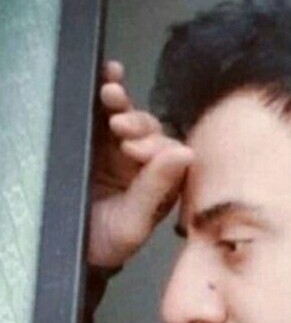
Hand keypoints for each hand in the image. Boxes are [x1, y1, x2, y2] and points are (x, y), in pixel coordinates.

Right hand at [88, 60, 192, 266]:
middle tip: (120, 128)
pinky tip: (108, 74)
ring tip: (111, 93)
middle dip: (138, 124)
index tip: (133, 151)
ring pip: (129, 116)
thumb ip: (157, 188)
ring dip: (122, 103)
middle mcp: (147, 161)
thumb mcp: (133, 222)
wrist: (73, 248)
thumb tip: (186, 152)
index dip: (156, 147)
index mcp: (164, 181)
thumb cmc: (109, 241)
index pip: (170, 154)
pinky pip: (103, 111)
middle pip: (151, 131)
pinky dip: (107, 90)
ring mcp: (120, 147)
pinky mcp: (94, 138)